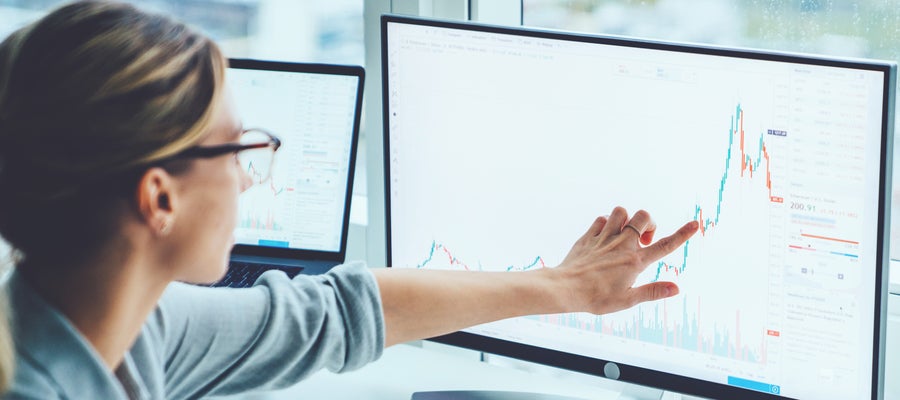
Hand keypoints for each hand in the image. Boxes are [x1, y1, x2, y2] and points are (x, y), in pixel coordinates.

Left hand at [555, 206, 697, 314]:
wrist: (566, 288)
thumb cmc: (596, 298)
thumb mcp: (627, 300)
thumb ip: (652, 292)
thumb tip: (676, 289)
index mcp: (635, 261)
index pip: (664, 246)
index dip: (682, 235)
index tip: (695, 224)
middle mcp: (622, 245)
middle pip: (644, 216)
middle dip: (649, 222)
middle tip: (643, 239)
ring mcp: (605, 238)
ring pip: (621, 211)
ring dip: (626, 219)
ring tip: (624, 234)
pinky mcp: (589, 236)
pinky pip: (601, 219)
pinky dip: (606, 223)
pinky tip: (605, 236)